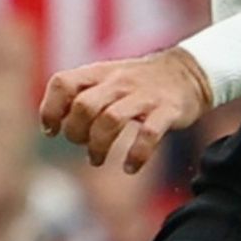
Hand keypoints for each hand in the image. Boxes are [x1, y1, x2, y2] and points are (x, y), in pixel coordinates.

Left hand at [39, 50, 213, 174]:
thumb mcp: (108, 78)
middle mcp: (119, 82)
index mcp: (100, 73)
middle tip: (81, 145)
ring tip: (96, 160)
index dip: (51, 109)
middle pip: (84, 106)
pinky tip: (130, 167)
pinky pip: (148, 134)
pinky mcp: (167, 111)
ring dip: (99, 146)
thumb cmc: (139, 83)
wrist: (189, 72)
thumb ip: (81, 94)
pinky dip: (136, 154)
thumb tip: (50, 124)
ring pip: (111, 120)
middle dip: (76, 132)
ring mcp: (144, 96)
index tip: (52, 131)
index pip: (63, 83)